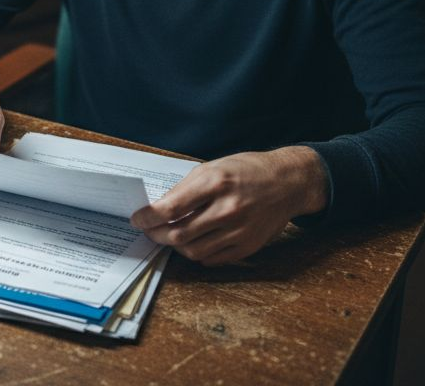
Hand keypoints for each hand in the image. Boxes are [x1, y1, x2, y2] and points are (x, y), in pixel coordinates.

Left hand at [130, 146, 327, 265]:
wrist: (288, 182)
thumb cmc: (247, 170)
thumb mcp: (214, 167)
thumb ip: (186, 188)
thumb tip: (159, 208)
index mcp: (216, 183)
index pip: (172, 208)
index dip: (148, 217)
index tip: (137, 218)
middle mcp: (228, 209)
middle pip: (179, 234)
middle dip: (157, 234)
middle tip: (150, 230)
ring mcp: (239, 231)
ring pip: (193, 250)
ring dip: (175, 245)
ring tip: (170, 235)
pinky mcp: (247, 247)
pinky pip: (212, 259)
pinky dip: (196, 253)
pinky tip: (193, 242)